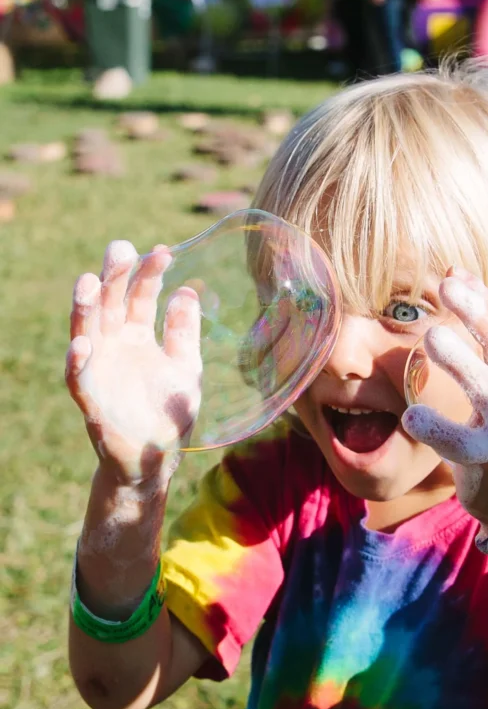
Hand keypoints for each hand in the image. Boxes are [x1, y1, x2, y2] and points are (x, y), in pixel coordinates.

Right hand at [65, 240, 201, 485]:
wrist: (156, 459)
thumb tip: (188, 291)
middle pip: (109, 303)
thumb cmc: (168, 412)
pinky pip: (78, 379)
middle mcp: (114, 346)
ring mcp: (99, 369)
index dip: (150, 274)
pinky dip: (78, 362)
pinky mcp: (91, 399)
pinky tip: (83, 344)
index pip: (141, 296)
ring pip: (86, 331)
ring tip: (88, 282)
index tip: (165, 252)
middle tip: (121, 249)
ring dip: (85, 307)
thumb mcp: (186, 368)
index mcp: (137, 336)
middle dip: (114, 277)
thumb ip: (184, 333)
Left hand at [402, 269, 487, 532]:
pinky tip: (410, 415)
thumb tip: (457, 272)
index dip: (481, 297)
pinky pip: (461, 443)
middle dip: (477, 312)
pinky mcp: (483, 458)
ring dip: (462, 361)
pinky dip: (437, 428)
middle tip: (446, 286)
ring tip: (431, 338)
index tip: (451, 274)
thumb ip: (480, 331)